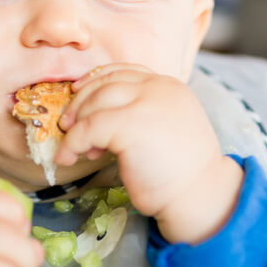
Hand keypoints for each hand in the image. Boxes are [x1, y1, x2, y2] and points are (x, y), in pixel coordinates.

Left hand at [56, 63, 244, 244]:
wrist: (198, 195)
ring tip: (75, 148)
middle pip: (105, 84)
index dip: (95, 81)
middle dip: (81, 103)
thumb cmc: (181, 171)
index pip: (124, 71)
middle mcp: (157, 88)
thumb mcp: (165, 127)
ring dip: (77, 125)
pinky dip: (72, 143)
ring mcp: (145, 104)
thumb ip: (141, 112)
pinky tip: (68, 157)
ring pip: (94, 103)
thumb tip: (95, 115)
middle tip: (68, 125)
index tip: (78, 94)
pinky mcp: (129, 125)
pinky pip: (88, 129)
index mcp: (168, 86)